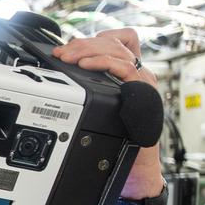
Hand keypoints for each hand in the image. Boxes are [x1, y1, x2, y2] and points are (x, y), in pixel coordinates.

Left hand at [52, 28, 163, 198]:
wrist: (136, 166)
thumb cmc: (119, 139)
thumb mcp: (102, 107)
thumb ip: (92, 88)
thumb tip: (65, 73)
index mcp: (131, 73)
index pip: (122, 39)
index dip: (96, 37)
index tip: (71, 46)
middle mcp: (139, 73)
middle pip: (114, 42)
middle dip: (82, 43)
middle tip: (62, 54)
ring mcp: (142, 82)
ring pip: (117, 50)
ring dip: (87, 50)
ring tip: (68, 58)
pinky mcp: (143, 93)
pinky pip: (125, 68)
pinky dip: (102, 63)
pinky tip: (85, 66)